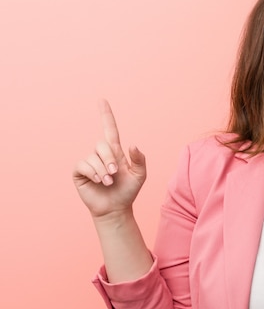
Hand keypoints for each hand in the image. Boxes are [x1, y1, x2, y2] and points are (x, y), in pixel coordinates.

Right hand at [73, 100, 146, 219]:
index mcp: (115, 151)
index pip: (110, 129)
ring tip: (108, 182)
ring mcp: (89, 162)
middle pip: (102, 144)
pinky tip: (98, 181)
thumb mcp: (140, 175)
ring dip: (103, 170)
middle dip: (110, 159)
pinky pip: (83, 164)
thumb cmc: (128, 191)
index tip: (101, 100)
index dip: (106, 114)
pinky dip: (92, 172)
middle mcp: (101, 154)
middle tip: (115, 174)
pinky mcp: (80, 172)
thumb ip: (140, 159)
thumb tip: (132, 144)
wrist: (116, 208)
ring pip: (93, 156)